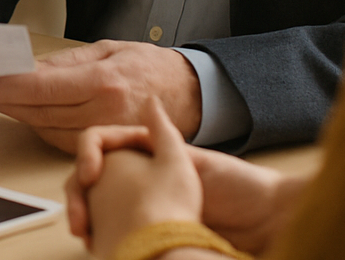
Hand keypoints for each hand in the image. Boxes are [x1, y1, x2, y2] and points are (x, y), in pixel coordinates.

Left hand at [0, 40, 202, 152]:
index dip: (7, 87)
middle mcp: (105, 111)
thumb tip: (29, 68)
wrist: (192, 94)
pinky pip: (66, 143)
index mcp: (103, 81)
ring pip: (49, 131)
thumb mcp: (108, 49)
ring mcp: (109, 134)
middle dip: (8, 102)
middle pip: (41, 113)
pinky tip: (33, 115)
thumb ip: (66, 62)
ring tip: (5, 100)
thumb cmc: (150, 66)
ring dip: (23, 117)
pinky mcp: (111, 148)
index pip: (42, 88)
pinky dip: (44, 129)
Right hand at [67, 115, 304, 254]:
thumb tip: (149, 100)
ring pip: (95, 206)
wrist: (266, 223)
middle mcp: (140, 177)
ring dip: (84, 217)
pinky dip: (100, 237)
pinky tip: (98, 246)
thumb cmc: (240, 188)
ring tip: (85, 234)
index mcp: (149, 154)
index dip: (89, 156)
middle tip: (78, 218)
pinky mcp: (148, 230)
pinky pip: (111, 232)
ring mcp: (141, 205)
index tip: (90, 176)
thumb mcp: (199, 161)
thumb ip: (168, 136)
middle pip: (91, 178)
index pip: (102, 145)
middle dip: (78, 195)